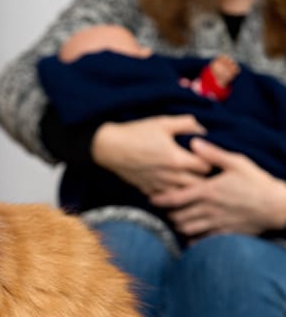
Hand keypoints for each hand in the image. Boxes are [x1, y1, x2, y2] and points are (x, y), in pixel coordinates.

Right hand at [91, 115, 210, 194]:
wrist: (109, 147)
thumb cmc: (136, 133)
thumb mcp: (162, 122)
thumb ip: (186, 123)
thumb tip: (203, 128)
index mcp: (177, 159)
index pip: (206, 167)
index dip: (211, 162)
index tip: (210, 157)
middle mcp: (170, 176)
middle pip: (198, 186)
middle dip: (204, 179)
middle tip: (204, 171)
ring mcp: (158, 185)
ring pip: (183, 195)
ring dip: (189, 189)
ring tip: (192, 182)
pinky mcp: (147, 190)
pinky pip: (166, 198)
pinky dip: (171, 194)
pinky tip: (172, 187)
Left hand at [151, 138, 285, 236]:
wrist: (277, 205)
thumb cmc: (256, 181)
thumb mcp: (236, 162)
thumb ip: (212, 153)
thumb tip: (193, 142)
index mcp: (207, 191)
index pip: (175, 197)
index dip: (160, 199)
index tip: (151, 198)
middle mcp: (208, 209)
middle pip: (177, 216)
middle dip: (167, 213)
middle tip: (163, 209)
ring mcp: (216, 223)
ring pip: (187, 229)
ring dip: (178, 225)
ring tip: (175, 219)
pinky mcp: (225, 234)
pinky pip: (202, 240)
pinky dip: (192, 239)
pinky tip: (189, 234)